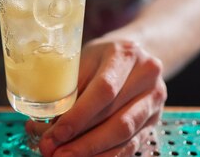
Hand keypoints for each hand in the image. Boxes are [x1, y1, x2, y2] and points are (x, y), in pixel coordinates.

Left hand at [27, 39, 166, 156]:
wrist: (135, 53)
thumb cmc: (102, 55)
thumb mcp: (85, 58)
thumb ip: (70, 87)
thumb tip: (44, 124)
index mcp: (126, 55)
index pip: (104, 90)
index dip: (80, 115)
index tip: (57, 133)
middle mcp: (147, 77)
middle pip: (117, 118)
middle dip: (84, 141)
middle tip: (56, 153)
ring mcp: (155, 100)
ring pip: (126, 135)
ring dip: (93, 151)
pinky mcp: (154, 120)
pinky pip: (132, 144)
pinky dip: (107, 155)